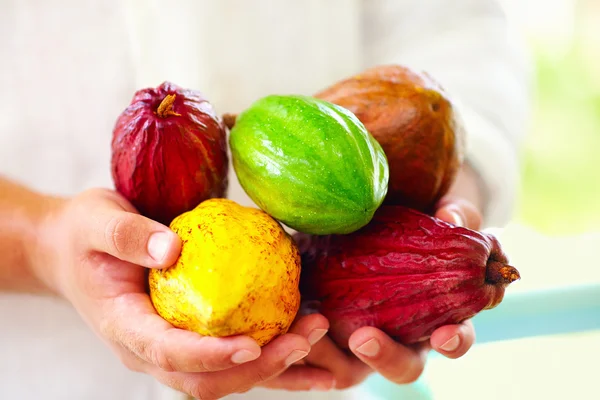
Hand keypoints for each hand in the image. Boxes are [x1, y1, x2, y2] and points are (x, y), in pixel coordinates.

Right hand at [36, 188, 332, 398]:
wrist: (71, 250)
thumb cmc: (83, 233)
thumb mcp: (95, 221)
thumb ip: (127, 235)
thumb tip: (173, 249)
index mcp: (123, 326)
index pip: (168, 352)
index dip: (210, 356)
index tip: (252, 346)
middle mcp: (148, 349)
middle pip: (204, 380)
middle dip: (258, 369)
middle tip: (306, 338)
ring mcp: (169, 349)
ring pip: (223, 377)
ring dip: (273, 367)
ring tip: (317, 334)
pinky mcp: (188, 337)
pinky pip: (230, 356)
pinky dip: (269, 356)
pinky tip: (306, 340)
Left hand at [260, 165, 483, 390]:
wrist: (358, 228)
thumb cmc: (411, 225)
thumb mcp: (438, 213)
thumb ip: (454, 213)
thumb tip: (449, 215)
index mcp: (436, 317)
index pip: (453, 339)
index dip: (454, 341)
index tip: (443, 335)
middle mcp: (399, 340)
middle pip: (401, 368)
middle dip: (384, 358)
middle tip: (363, 338)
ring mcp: (359, 342)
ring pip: (348, 370)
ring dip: (329, 354)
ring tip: (311, 323)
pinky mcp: (320, 335)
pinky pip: (308, 354)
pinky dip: (296, 341)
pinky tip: (285, 319)